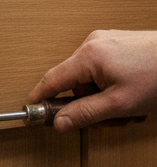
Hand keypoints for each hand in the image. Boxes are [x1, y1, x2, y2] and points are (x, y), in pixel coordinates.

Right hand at [28, 28, 156, 131]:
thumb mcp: (119, 105)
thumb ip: (85, 114)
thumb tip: (60, 123)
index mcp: (89, 55)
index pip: (52, 79)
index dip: (41, 99)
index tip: (33, 113)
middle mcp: (94, 44)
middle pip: (74, 84)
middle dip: (90, 107)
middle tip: (109, 120)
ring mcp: (107, 43)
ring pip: (91, 81)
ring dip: (106, 101)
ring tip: (130, 108)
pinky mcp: (119, 46)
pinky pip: (105, 73)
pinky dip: (114, 89)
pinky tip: (133, 96)